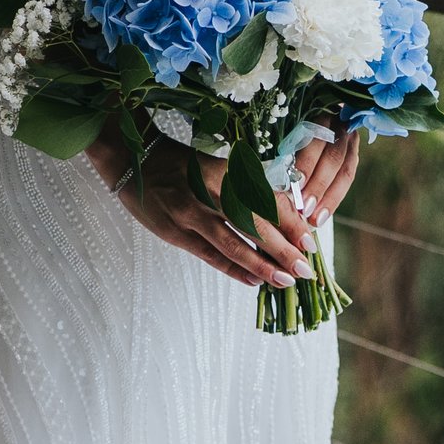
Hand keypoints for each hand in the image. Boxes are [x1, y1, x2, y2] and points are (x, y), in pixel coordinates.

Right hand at [87, 124, 357, 289]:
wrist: (134, 161)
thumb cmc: (183, 165)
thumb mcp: (217, 167)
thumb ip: (248, 188)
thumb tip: (287, 213)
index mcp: (223, 171)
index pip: (263, 199)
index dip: (288, 222)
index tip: (309, 241)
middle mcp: (206, 191)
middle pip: (251, 223)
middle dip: (281, 248)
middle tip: (305, 269)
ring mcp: (188, 214)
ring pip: (231, 243)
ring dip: (260, 264)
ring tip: (283, 280)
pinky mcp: (173, 233)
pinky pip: (208, 254)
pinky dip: (232, 268)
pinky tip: (253, 281)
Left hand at [289, 124, 364, 235]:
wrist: (319, 116)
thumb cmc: (290, 129)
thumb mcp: (285, 131)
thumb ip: (283, 152)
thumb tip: (272, 181)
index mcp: (319, 114)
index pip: (316, 139)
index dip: (307, 163)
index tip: (295, 184)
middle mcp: (339, 124)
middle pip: (333, 156)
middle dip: (319, 184)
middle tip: (304, 208)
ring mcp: (350, 138)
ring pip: (344, 170)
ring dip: (329, 196)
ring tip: (315, 218)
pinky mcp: (353, 153)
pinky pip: (348, 177)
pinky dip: (335, 198)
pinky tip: (323, 215)